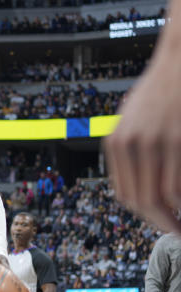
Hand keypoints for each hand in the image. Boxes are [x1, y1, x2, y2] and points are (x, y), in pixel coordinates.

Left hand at [105, 58, 180, 233]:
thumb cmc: (160, 91)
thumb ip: (131, 152)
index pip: (125, 194)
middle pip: (143, 201)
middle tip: (179, 232)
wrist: (180, 59)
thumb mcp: (132, 120)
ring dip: (177, 216)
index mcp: (116, 143)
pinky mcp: (179, 140)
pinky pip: (179, 183)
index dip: (144, 214)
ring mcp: (158, 142)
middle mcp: (132, 144)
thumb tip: (138, 189)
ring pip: (164, 196)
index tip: (160, 221)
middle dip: (162, 222)